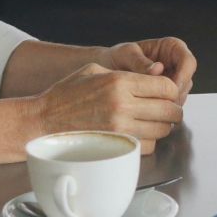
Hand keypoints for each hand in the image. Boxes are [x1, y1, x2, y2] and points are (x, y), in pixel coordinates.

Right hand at [34, 63, 183, 151]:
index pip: (165, 86)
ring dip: (162, 126)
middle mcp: (123, 105)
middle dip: (172, 110)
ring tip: (152, 121)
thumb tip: (154, 77)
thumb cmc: (67, 94)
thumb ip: (127, 73)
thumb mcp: (95, 70)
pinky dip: (148, 141)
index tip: (168, 93)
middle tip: (167, 110)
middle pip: (170, 110)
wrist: (44, 120)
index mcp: (120, 82)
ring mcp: (120, 128)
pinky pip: (147, 146)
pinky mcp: (115, 146)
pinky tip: (139, 134)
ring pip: (162, 130)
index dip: (172, 90)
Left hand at [99, 37, 197, 101]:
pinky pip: (172, 103)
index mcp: (171, 47)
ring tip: (152, 108)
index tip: (171, 89)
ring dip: (170, 103)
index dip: (183, 76)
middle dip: (176, 94)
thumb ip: (140, 61)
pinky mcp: (167, 93)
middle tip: (162, 104)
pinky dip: (164, 108)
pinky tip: (150, 112)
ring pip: (181, 94)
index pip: (188, 62)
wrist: (107, 69)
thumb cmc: (117, 56)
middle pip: (187, 81)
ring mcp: (173, 79)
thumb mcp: (126, 54)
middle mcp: (176, 62)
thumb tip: (157, 69)